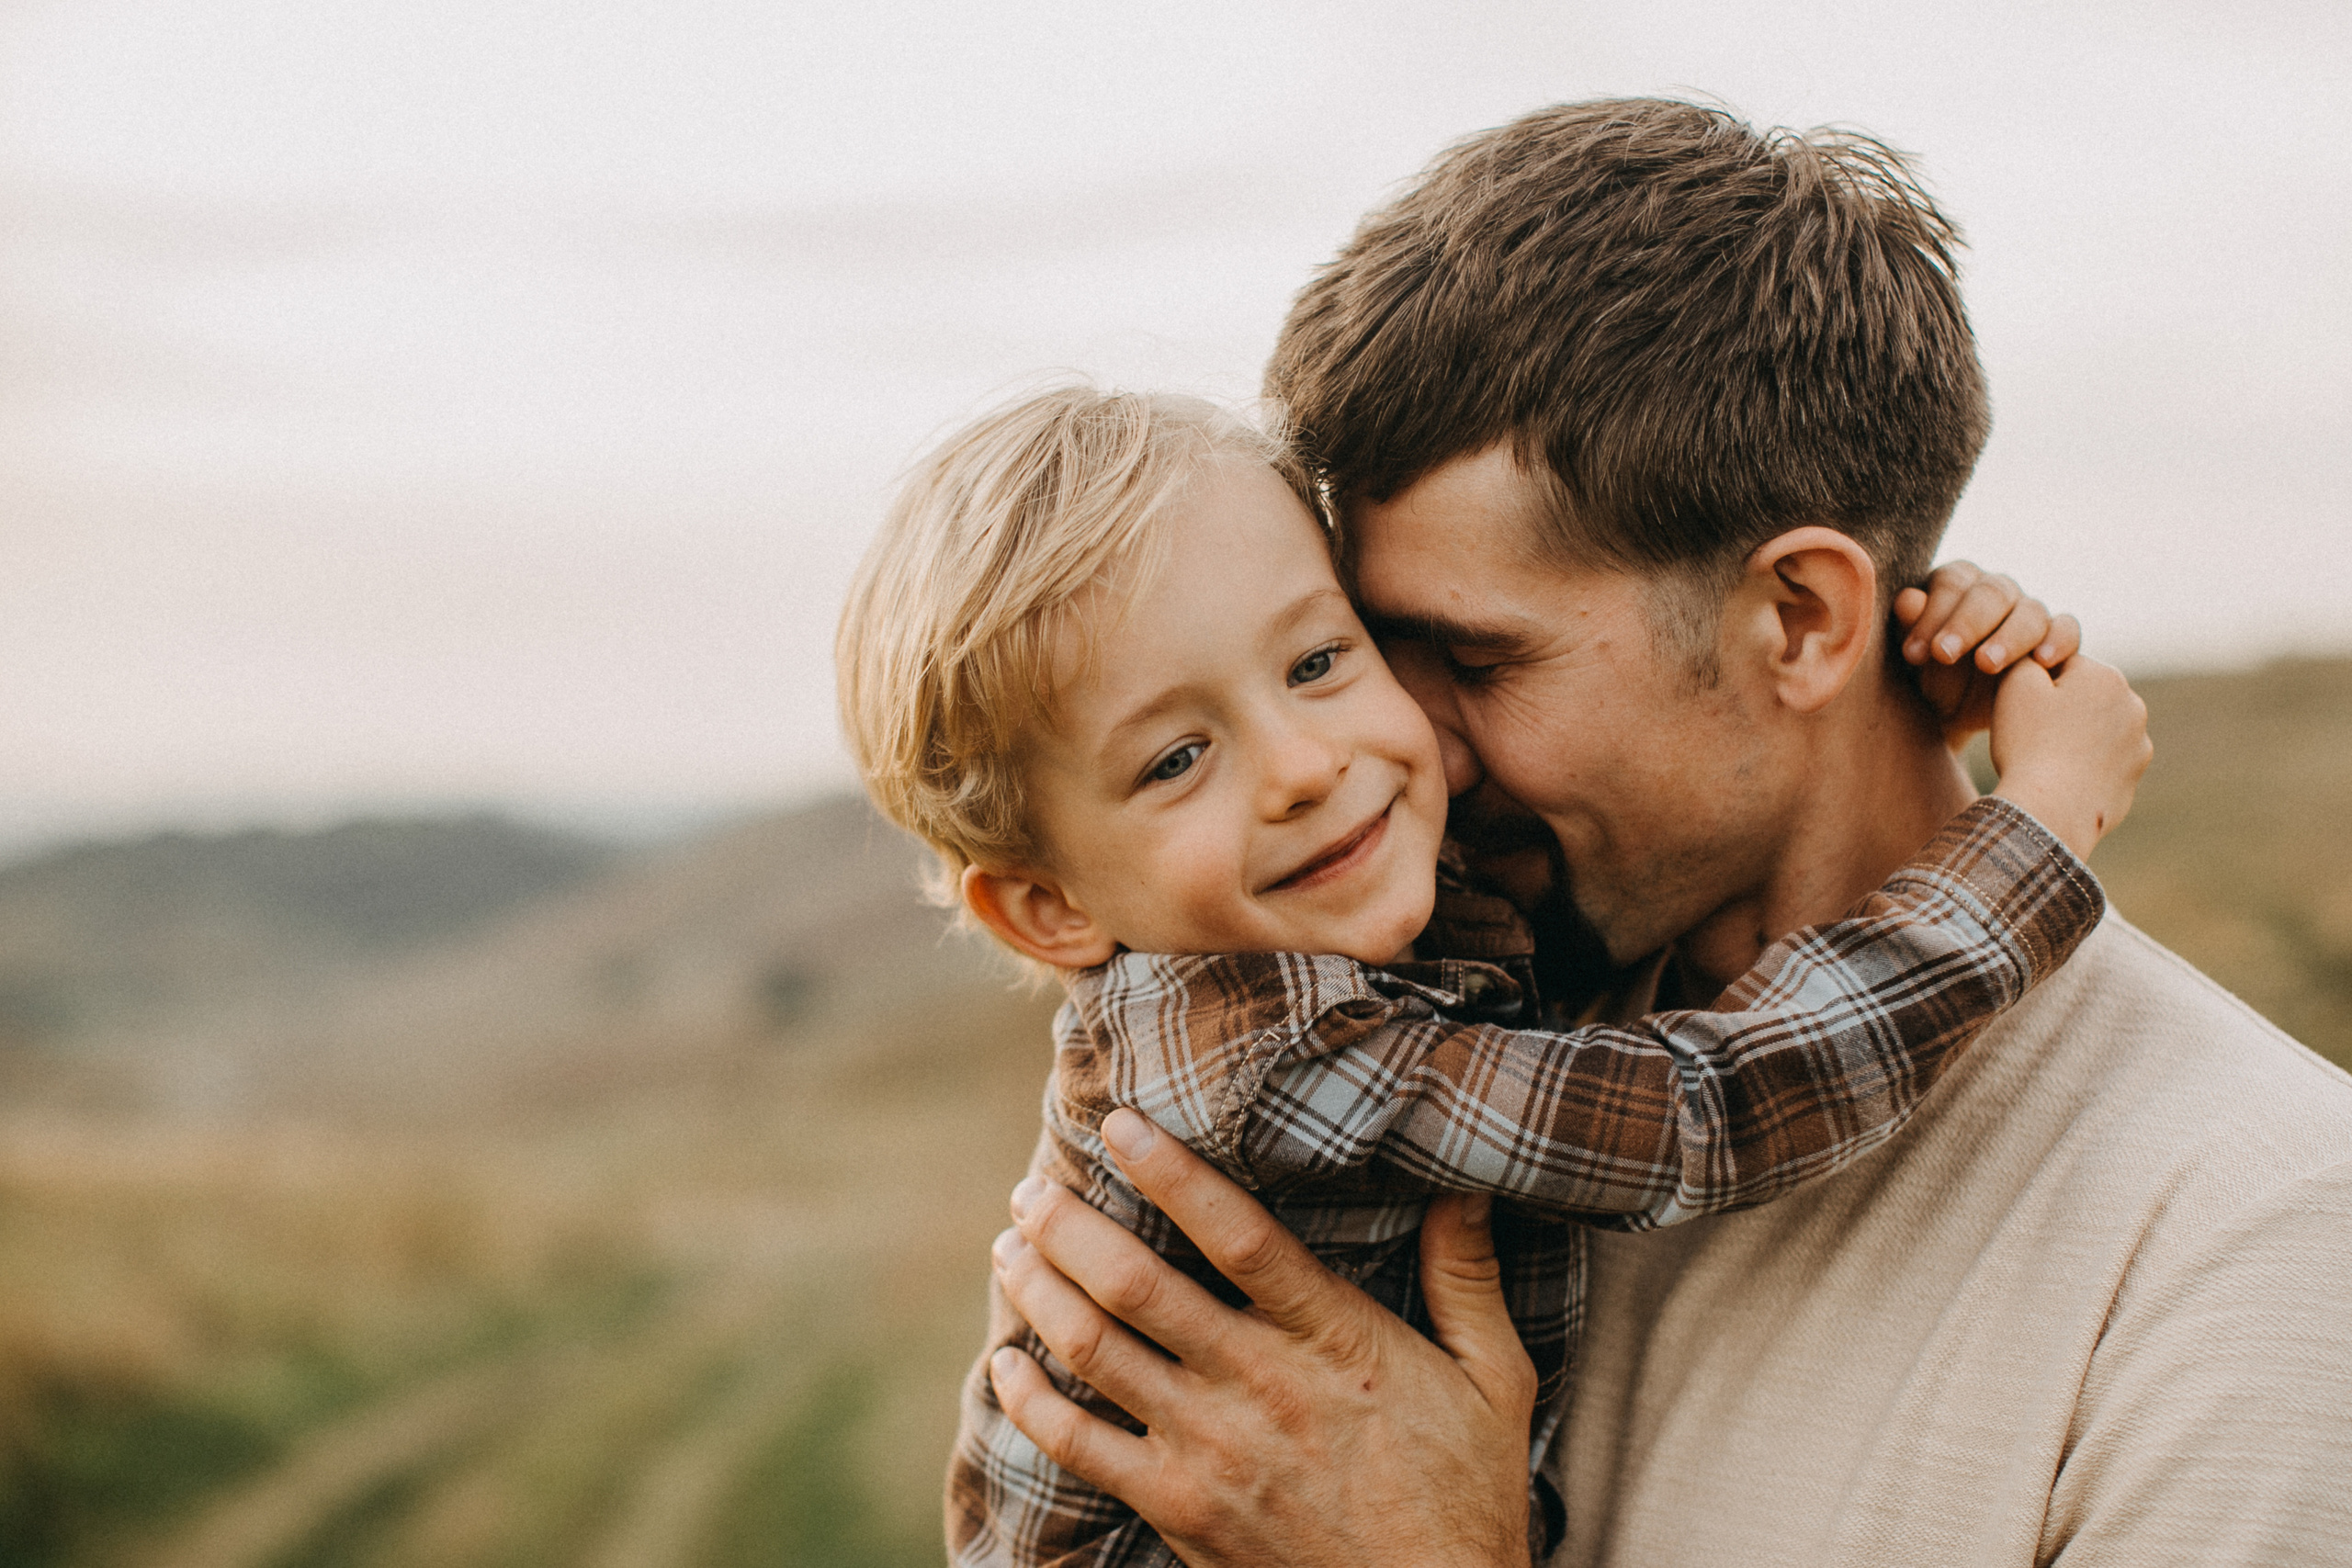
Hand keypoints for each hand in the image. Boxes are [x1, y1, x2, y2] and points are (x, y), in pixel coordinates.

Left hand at [989, 1109, 1534, 1567]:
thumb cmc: (1466, 1495)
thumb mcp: (1493, 1380)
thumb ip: (1467, 1277)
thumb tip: (1467, 1181)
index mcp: (1333, 1340)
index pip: (1238, 1234)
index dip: (1172, 1172)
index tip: (1121, 1124)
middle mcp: (1258, 1386)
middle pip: (1137, 1284)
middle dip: (1072, 1225)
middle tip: (1035, 1187)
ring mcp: (1210, 1451)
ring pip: (1096, 1352)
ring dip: (1040, 1291)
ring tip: (1013, 1248)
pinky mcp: (1178, 1509)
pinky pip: (1079, 1448)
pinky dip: (1029, 1402)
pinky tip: (1007, 1364)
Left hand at [1894, 562, 2080, 742]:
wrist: (1956, 714)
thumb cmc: (1929, 676)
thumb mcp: (1916, 660)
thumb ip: (1911, 628)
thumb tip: (1909, 600)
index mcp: (1955, 582)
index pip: (1950, 584)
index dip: (1933, 616)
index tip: (1915, 654)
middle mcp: (1995, 590)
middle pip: (1991, 593)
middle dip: (1967, 624)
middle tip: (1944, 655)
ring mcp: (2028, 611)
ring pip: (2030, 611)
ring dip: (2009, 637)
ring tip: (1986, 664)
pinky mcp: (2056, 636)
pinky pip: (2067, 629)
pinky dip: (2059, 641)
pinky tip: (2042, 662)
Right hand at [1988, 655, 2152, 857]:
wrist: (2050, 811)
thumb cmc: (2028, 745)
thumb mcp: (2014, 686)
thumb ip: (2025, 656)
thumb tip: (2036, 650)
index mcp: (2105, 675)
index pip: (2061, 667)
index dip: (2032, 687)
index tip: (2017, 710)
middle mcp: (2132, 705)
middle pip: (2082, 699)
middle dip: (2058, 712)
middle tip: (2027, 736)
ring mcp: (2139, 745)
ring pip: (2095, 732)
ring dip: (2073, 740)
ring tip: (2043, 761)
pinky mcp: (2133, 778)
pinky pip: (2102, 764)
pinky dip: (2083, 769)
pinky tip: (2059, 782)